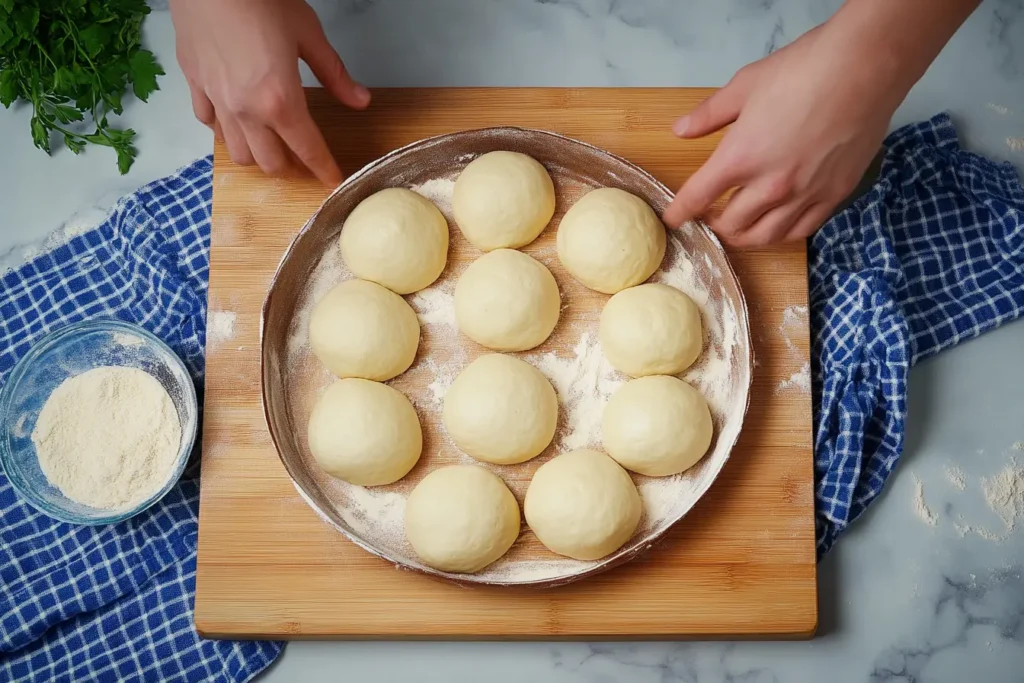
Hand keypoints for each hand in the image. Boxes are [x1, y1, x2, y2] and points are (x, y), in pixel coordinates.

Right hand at [171, 0, 369, 185]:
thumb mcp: (309, 35)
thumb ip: (335, 74)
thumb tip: (360, 100)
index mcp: (280, 101)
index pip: (308, 150)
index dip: (324, 169)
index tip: (332, 180)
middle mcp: (246, 111)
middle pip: (269, 162)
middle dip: (290, 166)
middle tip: (301, 155)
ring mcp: (217, 100)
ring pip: (237, 152)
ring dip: (256, 153)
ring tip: (269, 141)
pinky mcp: (195, 84)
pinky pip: (209, 123)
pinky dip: (224, 129)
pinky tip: (235, 118)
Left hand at [663, 26, 893, 246]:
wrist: (865, 67)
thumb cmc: (804, 70)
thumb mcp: (745, 86)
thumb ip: (709, 114)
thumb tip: (681, 130)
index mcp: (740, 157)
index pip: (698, 197)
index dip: (680, 212)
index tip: (673, 219)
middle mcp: (771, 185)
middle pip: (731, 225)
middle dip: (715, 225)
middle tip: (711, 217)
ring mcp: (805, 193)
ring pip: (766, 236)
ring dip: (746, 236)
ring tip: (739, 228)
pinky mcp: (835, 194)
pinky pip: (802, 230)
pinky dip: (783, 234)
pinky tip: (777, 225)